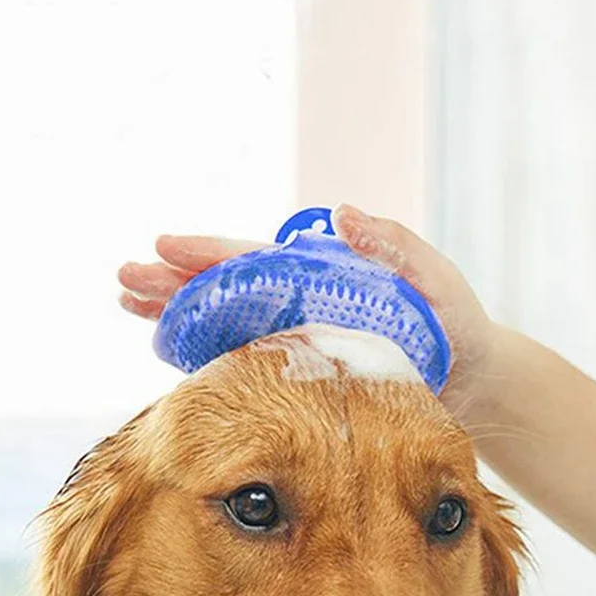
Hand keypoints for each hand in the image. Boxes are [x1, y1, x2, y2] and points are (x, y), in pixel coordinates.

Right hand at [117, 204, 502, 424]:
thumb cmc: (457, 327)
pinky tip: (168, 352)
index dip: (209, 255)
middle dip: (172, 283)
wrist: (472, 383)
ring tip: (130, 308)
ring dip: (175, 315)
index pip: (255, 262)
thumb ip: (395, 247)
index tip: (163, 247)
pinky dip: (202, 356)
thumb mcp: (434, 282)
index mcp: (321, 278)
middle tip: (123, 281)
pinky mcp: (298, 377)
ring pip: (223, 324)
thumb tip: (340, 212)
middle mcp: (299, 306)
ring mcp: (295, 340)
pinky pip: (240, 362)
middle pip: (224, 291)